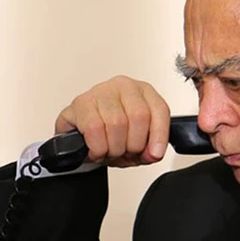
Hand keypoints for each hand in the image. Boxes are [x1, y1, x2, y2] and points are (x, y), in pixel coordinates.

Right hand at [55, 75, 170, 166]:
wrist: (80, 139)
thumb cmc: (110, 137)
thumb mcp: (137, 146)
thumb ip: (150, 150)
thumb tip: (152, 153)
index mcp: (144, 93)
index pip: (159, 109)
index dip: (159, 135)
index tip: (154, 153)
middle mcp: (124, 87)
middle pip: (139, 116)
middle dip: (133, 144)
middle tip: (124, 152)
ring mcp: (101, 91)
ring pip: (117, 123)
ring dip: (114, 147)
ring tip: (109, 150)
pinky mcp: (81, 102)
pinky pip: (94, 128)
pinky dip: (98, 147)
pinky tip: (96, 149)